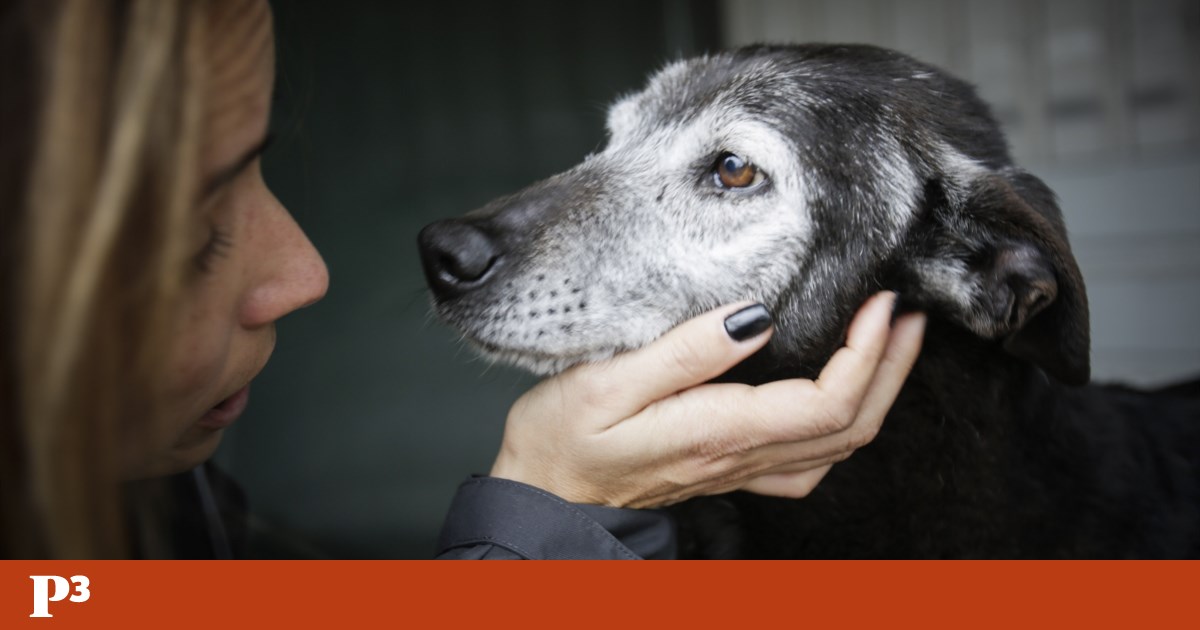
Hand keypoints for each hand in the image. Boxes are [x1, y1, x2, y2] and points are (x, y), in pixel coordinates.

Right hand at [490, 291, 925, 507]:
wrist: (543, 493)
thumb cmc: (562, 438)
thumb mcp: (608, 381)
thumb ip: (684, 350)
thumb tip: (757, 317)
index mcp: (719, 430)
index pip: (827, 403)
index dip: (868, 353)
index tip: (880, 301)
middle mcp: (739, 457)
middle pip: (850, 427)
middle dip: (891, 367)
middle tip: (907, 312)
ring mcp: (738, 470)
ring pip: (838, 447)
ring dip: (877, 394)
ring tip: (891, 344)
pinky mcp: (727, 469)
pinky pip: (807, 465)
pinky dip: (842, 431)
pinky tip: (841, 404)